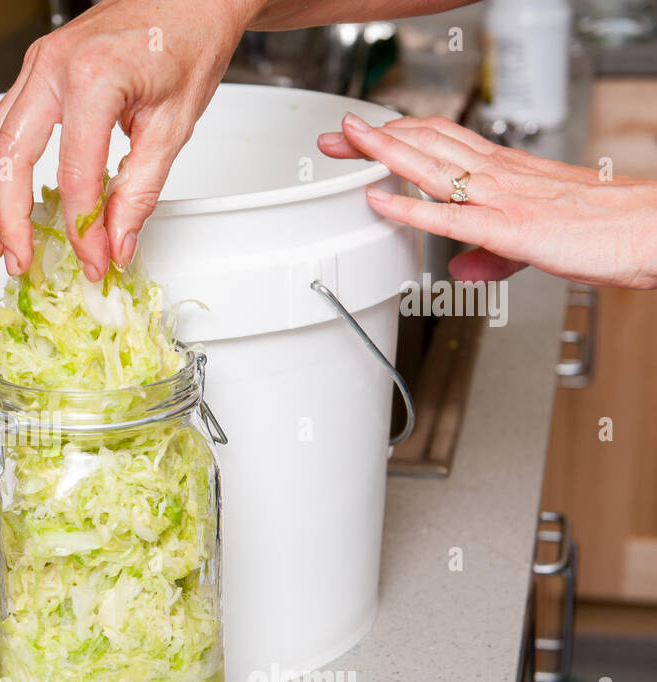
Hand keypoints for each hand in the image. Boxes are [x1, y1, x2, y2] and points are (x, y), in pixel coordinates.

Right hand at [0, 0, 257, 280]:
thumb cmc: (188, 40)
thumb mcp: (174, 125)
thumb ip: (140, 190)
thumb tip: (116, 241)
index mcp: (92, 78)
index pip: (74, 175)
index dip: (81, 228)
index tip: (94, 259)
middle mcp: (52, 66)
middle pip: (10, 159)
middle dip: (10, 220)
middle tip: (19, 262)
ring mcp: (37, 65)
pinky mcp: (36, 69)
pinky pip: (3, 124)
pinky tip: (2, 200)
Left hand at [318, 113, 656, 289]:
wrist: (649, 230)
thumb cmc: (602, 229)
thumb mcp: (532, 243)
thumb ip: (489, 253)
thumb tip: (461, 268)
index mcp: (505, 172)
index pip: (441, 141)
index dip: (399, 135)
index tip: (363, 137)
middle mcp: (498, 176)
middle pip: (426, 143)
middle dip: (375, 139)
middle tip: (335, 136)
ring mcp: (502, 198)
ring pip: (432, 166)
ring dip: (383, 154)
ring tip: (347, 143)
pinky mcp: (509, 227)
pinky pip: (450, 215)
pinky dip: (409, 207)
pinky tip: (379, 202)